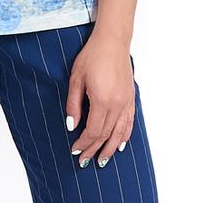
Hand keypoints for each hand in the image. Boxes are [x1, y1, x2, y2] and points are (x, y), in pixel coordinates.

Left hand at [64, 33, 134, 167]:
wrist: (112, 41)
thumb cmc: (92, 56)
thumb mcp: (76, 79)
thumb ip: (74, 104)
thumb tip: (72, 125)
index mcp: (102, 101)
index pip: (93, 131)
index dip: (84, 143)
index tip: (75, 150)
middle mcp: (117, 105)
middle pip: (105, 134)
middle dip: (94, 149)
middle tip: (84, 160)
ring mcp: (126, 102)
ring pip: (119, 132)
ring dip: (110, 148)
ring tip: (102, 161)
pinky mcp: (131, 98)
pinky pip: (129, 122)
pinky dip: (124, 136)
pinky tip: (120, 144)